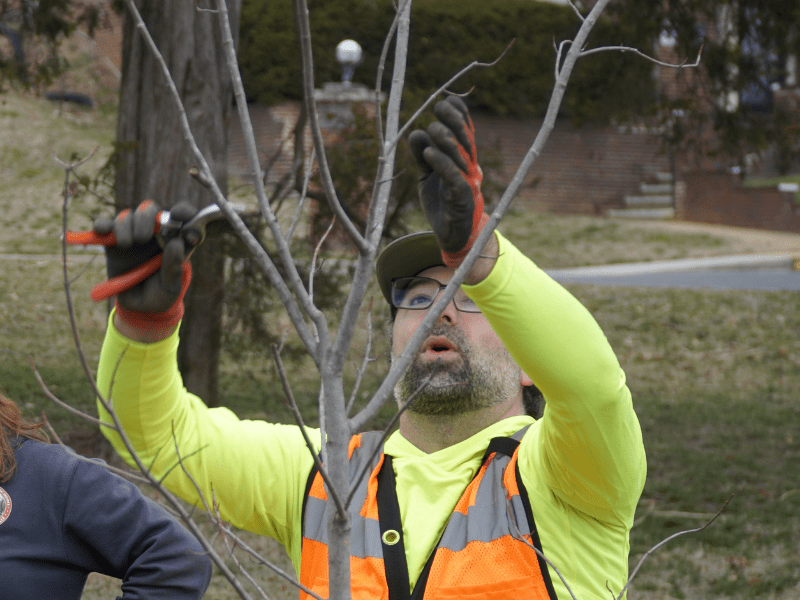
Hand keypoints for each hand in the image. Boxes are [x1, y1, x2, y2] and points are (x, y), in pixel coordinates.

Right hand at [93, 200, 195, 330]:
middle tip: (143, 237)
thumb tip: (177, 242)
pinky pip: (105, 225)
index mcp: (174, 239)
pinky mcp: (113, 242)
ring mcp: (133, 235)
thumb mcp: (171, 286)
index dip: (183, 211)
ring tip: (127, 244)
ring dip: (125, 226)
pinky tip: (102, 230)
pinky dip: (102, 224)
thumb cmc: (161, 294)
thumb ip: (174, 266)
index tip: (179, 215)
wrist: (139, 309)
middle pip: (150, 210)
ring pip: (128, 216)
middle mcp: (155, 233)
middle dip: (146, 219)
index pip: (182, 216)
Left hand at [408, 96, 488, 267]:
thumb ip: (423, 154)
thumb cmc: (442, 201)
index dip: (450, 108)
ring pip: (454, 145)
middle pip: (456, 125)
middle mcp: (466, 158)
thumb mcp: (427, 174)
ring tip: (428, 151)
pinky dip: (439, 160)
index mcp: (460, 150)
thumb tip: (416, 133)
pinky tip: (428, 156)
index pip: (461, 116)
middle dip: (442, 124)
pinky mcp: (461, 193)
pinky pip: (451, 171)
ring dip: (440, 140)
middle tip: (434, 138)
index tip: (438, 112)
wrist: (453, 232)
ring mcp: (466, 175)